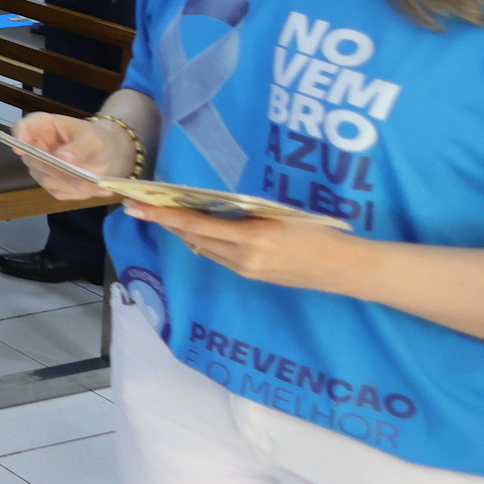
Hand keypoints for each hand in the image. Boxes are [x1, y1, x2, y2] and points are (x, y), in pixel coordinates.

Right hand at [8, 110, 126, 201]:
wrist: (108, 155)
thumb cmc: (98, 139)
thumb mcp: (95, 139)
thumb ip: (80, 148)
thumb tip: (62, 158)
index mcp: (43, 126)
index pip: (22, 127)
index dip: (19, 136)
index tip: (20, 149)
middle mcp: (36, 147)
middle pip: (33, 160)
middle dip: (58, 170)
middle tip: (84, 177)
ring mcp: (41, 168)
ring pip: (46, 179)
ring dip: (71, 183)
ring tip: (96, 182)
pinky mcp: (51, 185)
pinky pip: (59, 192)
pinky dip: (78, 192)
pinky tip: (95, 188)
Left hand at [125, 202, 363, 290]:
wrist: (345, 268)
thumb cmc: (319, 232)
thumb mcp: (281, 215)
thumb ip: (246, 212)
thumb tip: (212, 206)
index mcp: (251, 239)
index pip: (195, 226)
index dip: (164, 216)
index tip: (138, 206)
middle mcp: (243, 259)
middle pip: (193, 239)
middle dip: (166, 223)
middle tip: (140, 207)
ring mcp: (247, 271)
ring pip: (204, 249)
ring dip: (183, 233)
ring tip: (164, 214)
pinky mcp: (254, 278)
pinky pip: (219, 257)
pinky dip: (204, 242)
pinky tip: (196, 232)